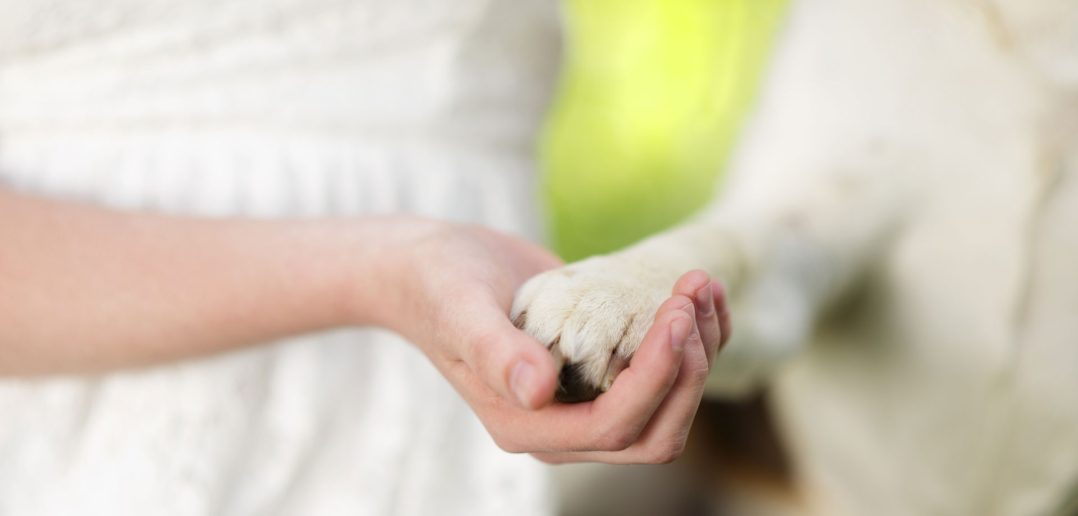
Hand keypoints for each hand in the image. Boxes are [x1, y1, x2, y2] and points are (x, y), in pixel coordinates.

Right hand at [372, 220, 729, 463]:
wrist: (433, 266)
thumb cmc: (438, 285)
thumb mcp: (460, 310)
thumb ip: (495, 353)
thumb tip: (537, 391)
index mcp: (526, 426)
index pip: (613, 426)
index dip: (655, 378)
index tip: (674, 313)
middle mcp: (563, 427)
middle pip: (655, 431)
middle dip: (688, 369)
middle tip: (691, 295)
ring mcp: (588, 401)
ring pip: (671, 407)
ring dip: (700, 350)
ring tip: (699, 283)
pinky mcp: (606, 371)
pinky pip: (668, 374)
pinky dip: (696, 337)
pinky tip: (700, 291)